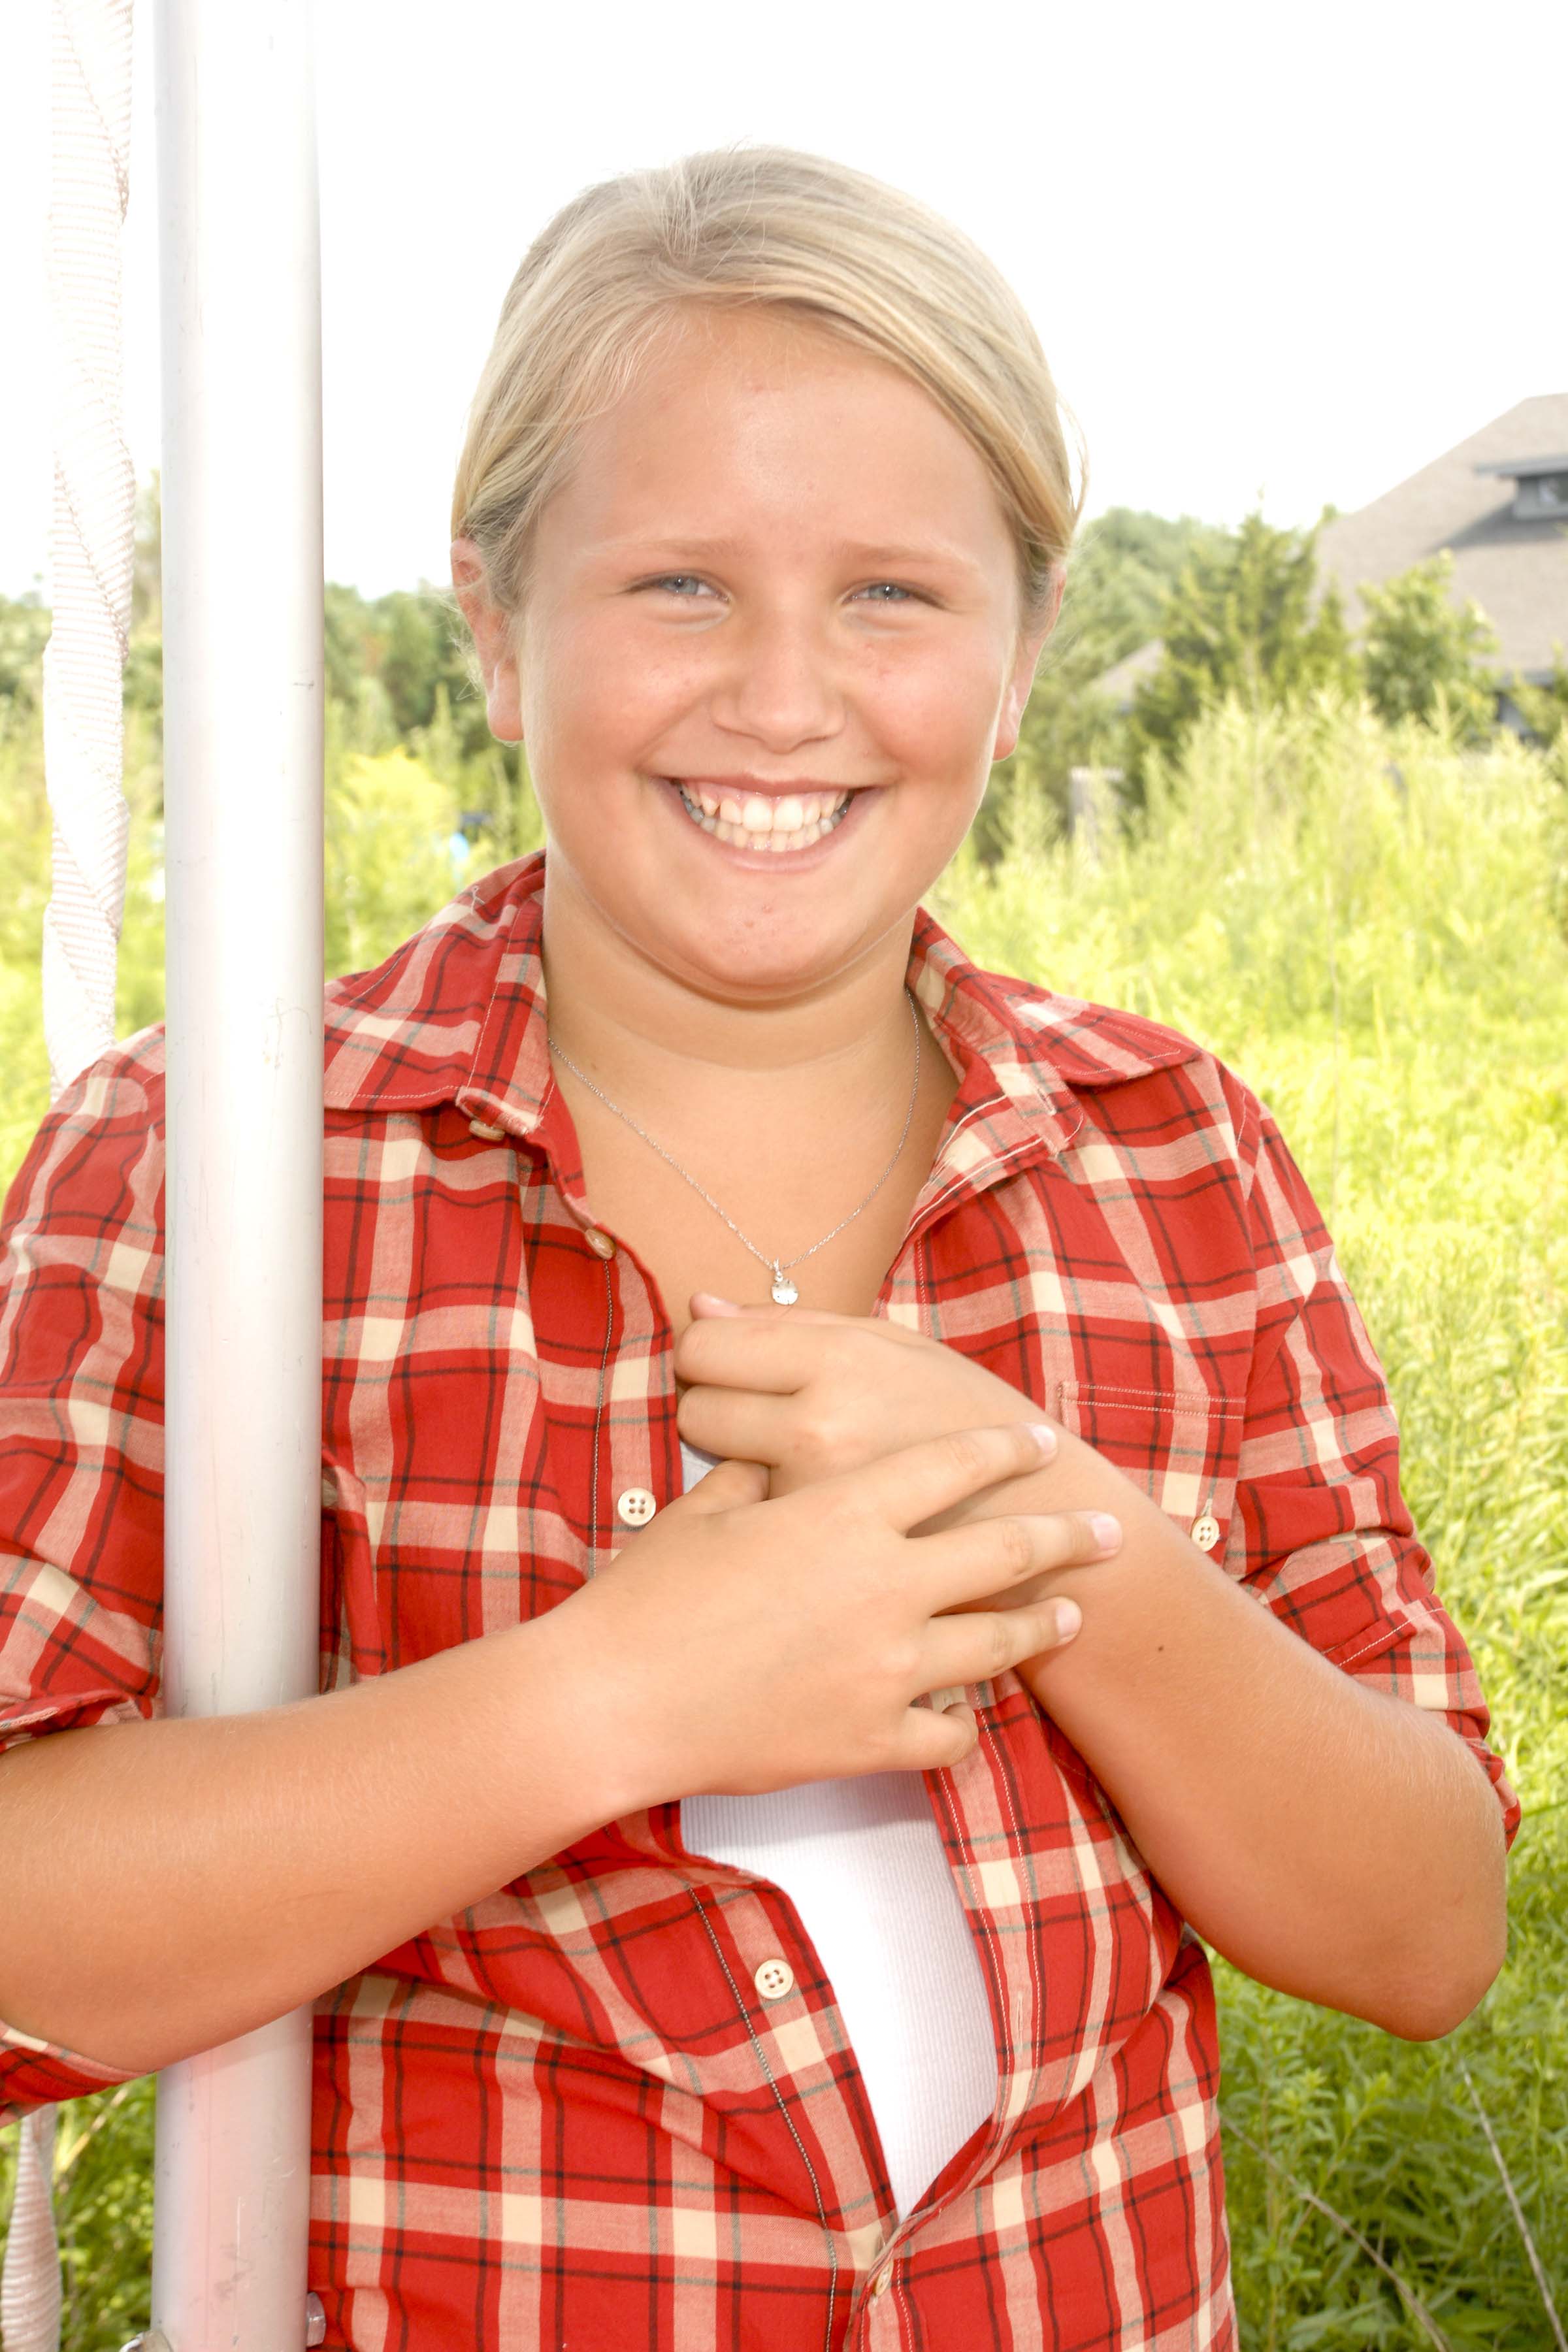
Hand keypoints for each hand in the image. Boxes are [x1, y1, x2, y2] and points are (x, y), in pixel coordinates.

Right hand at [553, 1421, 1107, 1804]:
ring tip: (1068, 1620)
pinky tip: (967, 1713)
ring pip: (999, 1645)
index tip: (1041, 1442)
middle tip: (1108, 1533)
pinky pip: (950, 1733)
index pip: (953, 1465)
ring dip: (1041, 1628)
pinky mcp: (873, 1739)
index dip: (1005, 1449)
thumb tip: (766, 1451)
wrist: (615, 1701)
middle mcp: (885, 1584)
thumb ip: (753, 1475)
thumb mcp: (704, 1510)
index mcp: (843, 1511)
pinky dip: (964, 1721)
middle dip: (1068, 1536)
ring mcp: (888, 1668)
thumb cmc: (648, 1598)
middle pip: (1008, 1551)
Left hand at [674, 1298, 1046, 1506]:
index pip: (703, 1348)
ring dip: (738, 1465)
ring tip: (797, 1463)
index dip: (707, 1356)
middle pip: (693, 1411)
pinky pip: (753, 1520)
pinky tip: (813, 1510)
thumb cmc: (962, 1415)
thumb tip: (700, 1308)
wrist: (1039, 1512)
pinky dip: (768, 1515)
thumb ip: (790, 1325)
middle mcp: (818, 1424)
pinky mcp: (819, 1549)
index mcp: (837, 1359)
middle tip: (759, 1417)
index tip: (729, 1367)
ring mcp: (814, 1495)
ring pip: (713, 1471)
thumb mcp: (893, 1346)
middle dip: (713, 1410)